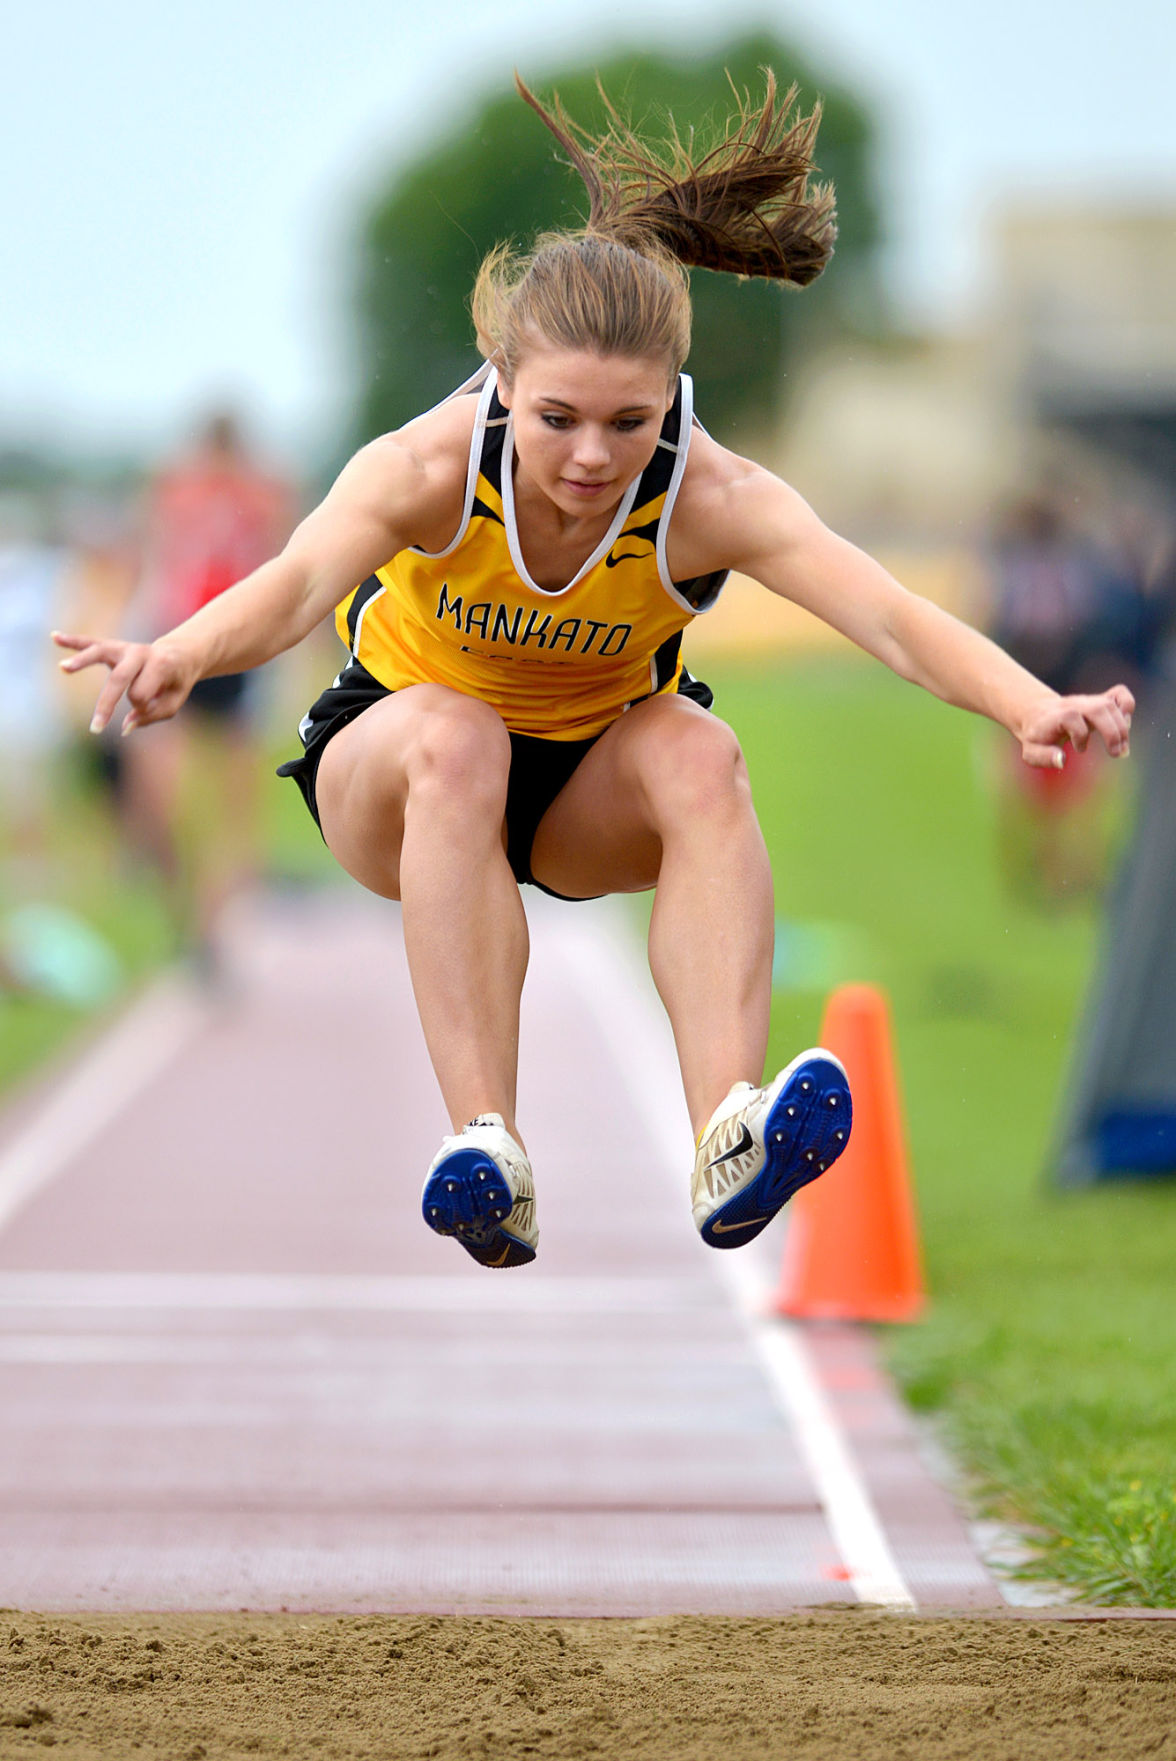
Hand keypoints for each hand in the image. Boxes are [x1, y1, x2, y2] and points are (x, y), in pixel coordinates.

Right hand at [52, 631, 198, 734]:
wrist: (180, 655)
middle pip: (119, 678)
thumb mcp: (174, 702)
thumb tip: (124, 728)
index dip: (142, 707)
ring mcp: (124, 647)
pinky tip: (55, 638)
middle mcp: (140, 652)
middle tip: (95, 728)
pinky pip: (91, 642)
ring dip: (81, 660)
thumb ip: (152, 716)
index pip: (141, 693)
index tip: (145, 708)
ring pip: (100, 652)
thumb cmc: (175, 682)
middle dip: (107, 704)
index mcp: (160, 664)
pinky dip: (73, 641)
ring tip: (64, 668)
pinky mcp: (112, 646)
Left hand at [1018, 683, 1134, 768]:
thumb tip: (1062, 761)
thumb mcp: (1031, 751)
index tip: (1079, 749)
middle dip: (1112, 732)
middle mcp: (1075, 705)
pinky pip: (1118, 693)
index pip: (1072, 718)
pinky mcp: (1099, 701)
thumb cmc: (1036, 736)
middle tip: (1117, 753)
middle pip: (1098, 709)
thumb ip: (1044, 757)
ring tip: (1122, 748)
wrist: (1037, 715)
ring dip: (1123, 727)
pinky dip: (1128, 704)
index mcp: (1057, 716)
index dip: (1079, 735)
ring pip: (1110, 705)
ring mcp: (1088, 701)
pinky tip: (1127, 721)